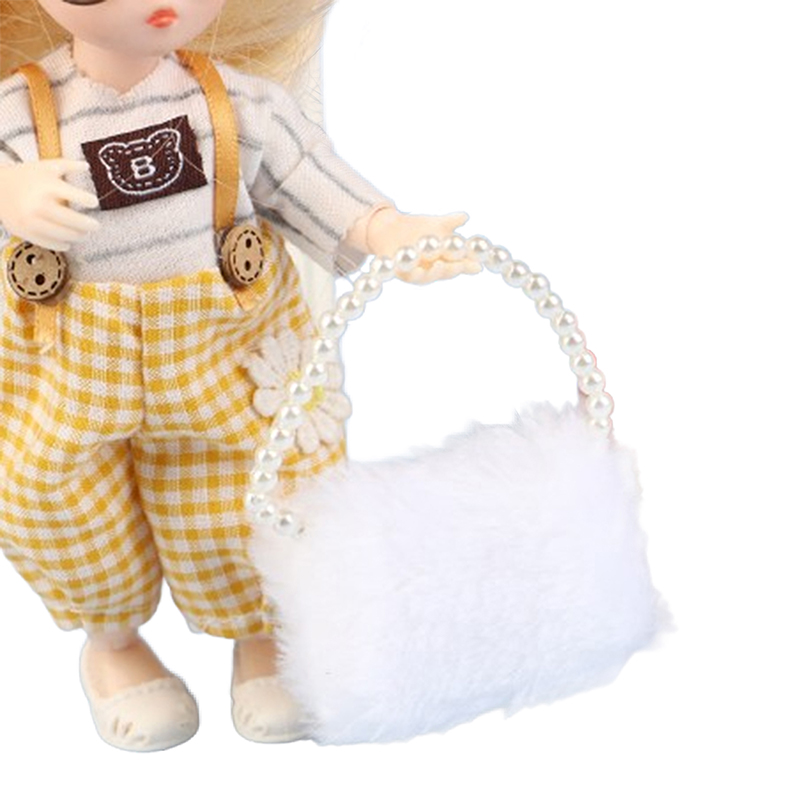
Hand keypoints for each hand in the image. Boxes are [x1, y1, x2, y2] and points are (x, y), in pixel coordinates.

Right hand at [0, 160, 99, 250]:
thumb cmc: (27, 176)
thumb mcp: (47, 166)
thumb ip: (69, 165)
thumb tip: (88, 166)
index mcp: (47, 186)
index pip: (76, 196)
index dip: (88, 201)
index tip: (94, 203)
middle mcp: (39, 203)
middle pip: (72, 220)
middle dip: (88, 225)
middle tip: (95, 226)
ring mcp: (31, 219)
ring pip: (63, 234)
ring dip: (77, 236)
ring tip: (82, 234)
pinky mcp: (24, 230)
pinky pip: (49, 243)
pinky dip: (62, 245)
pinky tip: (67, 242)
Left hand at [365, 207, 481, 283]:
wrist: (391, 227)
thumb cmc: (418, 227)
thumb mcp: (436, 223)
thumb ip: (451, 221)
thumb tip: (465, 216)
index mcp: (445, 258)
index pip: (461, 263)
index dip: (470, 266)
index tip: (479, 265)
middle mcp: (433, 268)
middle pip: (448, 272)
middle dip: (456, 269)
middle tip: (464, 266)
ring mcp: (419, 272)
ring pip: (430, 276)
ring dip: (436, 272)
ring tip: (441, 265)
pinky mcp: (403, 273)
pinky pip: (410, 276)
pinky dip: (415, 274)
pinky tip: (419, 270)